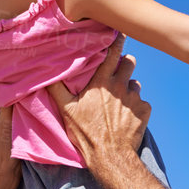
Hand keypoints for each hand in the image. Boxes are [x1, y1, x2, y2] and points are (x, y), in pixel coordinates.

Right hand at [46, 34, 150, 164]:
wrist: (110, 156)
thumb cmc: (86, 133)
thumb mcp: (67, 111)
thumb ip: (57, 89)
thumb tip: (44, 75)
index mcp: (101, 82)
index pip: (112, 53)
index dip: (117, 41)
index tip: (120, 32)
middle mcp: (120, 86)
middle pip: (129, 63)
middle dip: (125, 63)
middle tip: (118, 72)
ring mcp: (134, 99)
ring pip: (136, 84)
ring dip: (129, 88)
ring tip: (120, 100)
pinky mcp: (144, 112)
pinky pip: (142, 103)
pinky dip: (136, 108)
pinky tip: (127, 118)